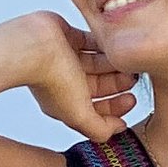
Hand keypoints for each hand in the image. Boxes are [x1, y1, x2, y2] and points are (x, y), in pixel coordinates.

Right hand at [13, 10, 136, 140]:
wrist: (33, 47)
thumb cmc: (52, 80)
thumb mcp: (80, 115)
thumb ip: (99, 129)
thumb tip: (117, 130)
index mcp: (66, 102)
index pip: (97, 108)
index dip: (116, 107)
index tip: (131, 100)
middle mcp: (65, 81)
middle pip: (100, 84)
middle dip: (118, 83)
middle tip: (133, 78)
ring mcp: (65, 58)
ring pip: (97, 62)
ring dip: (113, 63)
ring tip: (128, 62)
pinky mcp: (66, 36)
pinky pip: (90, 40)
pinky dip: (103, 43)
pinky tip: (116, 45)